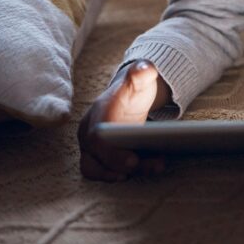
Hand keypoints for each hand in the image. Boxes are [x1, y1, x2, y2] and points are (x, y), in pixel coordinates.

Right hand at [78, 60, 169, 181]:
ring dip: (123, 174)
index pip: (97, 139)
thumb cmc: (132, 90)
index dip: (112, 153)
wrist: (126, 98)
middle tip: (154, 166)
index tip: (133, 160)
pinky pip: (103, 173)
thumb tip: (145, 69)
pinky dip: (121, 175)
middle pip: (96, 160)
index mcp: (98, 114)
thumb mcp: (140, 79)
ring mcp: (91, 148)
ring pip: (97, 170)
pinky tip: (146, 169)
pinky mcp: (99, 159)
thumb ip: (142, 72)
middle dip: (123, 167)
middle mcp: (89, 133)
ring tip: (154, 167)